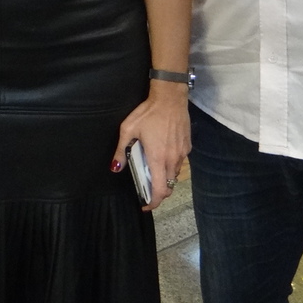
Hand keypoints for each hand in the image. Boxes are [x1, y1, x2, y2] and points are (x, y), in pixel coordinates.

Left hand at [111, 85, 190, 211]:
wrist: (170, 97)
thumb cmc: (148, 112)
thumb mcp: (128, 129)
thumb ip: (121, 151)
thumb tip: (115, 168)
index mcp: (158, 159)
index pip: (159, 191)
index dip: (153, 202)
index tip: (144, 205)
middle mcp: (173, 160)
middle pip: (168, 186)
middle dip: (158, 192)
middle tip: (146, 189)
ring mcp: (182, 154)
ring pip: (174, 175)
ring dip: (164, 179)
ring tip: (153, 171)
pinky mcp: (188, 146)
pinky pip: (179, 163)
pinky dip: (171, 166)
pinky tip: (162, 155)